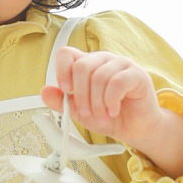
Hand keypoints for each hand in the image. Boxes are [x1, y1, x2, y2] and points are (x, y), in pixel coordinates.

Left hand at [39, 45, 161, 148]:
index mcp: (87, 65)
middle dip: (81, 95)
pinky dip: (111, 101)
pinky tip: (113, 110)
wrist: (134, 129)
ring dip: (97, 104)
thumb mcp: (79, 112)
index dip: (62, 70)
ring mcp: (121, 64)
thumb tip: (44, 91)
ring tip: (102, 116)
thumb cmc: (108, 116)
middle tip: (86, 113)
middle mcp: (103, 60)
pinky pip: (117, 82)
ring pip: (99, 77)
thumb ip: (61, 102)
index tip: (66, 91)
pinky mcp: (137, 74)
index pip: (67, 54)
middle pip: (81, 66)